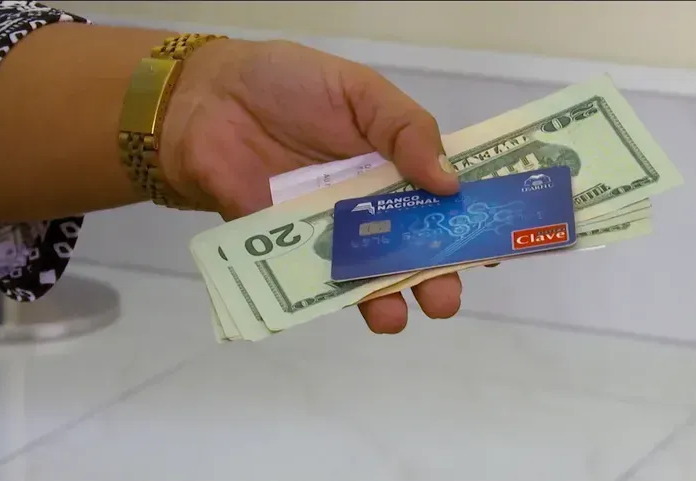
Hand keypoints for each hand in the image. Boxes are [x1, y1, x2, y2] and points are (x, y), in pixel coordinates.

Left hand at [158, 38, 461, 333]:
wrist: (207, 101)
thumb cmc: (289, 85)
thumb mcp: (359, 91)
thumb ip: (405, 129)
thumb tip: (450, 181)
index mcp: (396, 162)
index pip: (444, 198)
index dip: (469, 223)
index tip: (489, 247)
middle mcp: (371, 204)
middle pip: (413, 247)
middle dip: (434, 276)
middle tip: (445, 297)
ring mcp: (331, 231)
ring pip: (368, 272)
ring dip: (386, 297)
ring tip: (395, 314)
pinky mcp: (289, 249)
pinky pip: (316, 280)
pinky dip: (332, 298)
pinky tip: (343, 306)